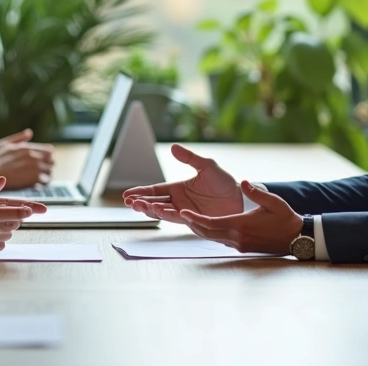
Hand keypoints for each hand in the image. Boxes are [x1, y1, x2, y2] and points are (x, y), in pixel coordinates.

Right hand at [0, 130, 54, 188]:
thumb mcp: (6, 144)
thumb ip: (19, 139)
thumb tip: (29, 132)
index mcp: (28, 148)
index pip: (48, 150)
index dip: (49, 155)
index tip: (48, 158)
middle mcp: (33, 157)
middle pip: (51, 161)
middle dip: (49, 164)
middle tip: (46, 168)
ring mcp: (34, 168)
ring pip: (49, 171)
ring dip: (48, 173)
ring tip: (43, 176)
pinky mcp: (33, 180)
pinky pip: (45, 181)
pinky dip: (44, 182)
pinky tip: (39, 183)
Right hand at [122, 144, 241, 223]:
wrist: (240, 198)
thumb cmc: (224, 182)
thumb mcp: (206, 166)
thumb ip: (189, 158)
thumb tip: (173, 146)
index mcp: (178, 188)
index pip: (155, 191)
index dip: (141, 193)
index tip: (127, 195)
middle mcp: (179, 202)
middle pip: (155, 203)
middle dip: (142, 203)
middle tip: (130, 202)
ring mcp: (185, 212)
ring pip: (163, 212)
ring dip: (151, 210)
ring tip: (141, 206)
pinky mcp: (194, 220)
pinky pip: (178, 219)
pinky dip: (167, 215)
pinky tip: (160, 211)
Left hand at [179, 181, 302, 254]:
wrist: (297, 238)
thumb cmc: (285, 218)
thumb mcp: (273, 201)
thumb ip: (256, 192)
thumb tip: (243, 182)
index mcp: (241, 225)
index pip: (211, 223)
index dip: (195, 219)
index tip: (183, 213)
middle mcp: (237, 238)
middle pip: (207, 233)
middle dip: (193, 224)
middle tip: (181, 215)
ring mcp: (240, 245)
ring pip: (214, 238)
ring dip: (202, 229)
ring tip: (190, 219)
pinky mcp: (244, 248)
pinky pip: (222, 240)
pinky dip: (213, 233)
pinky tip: (209, 225)